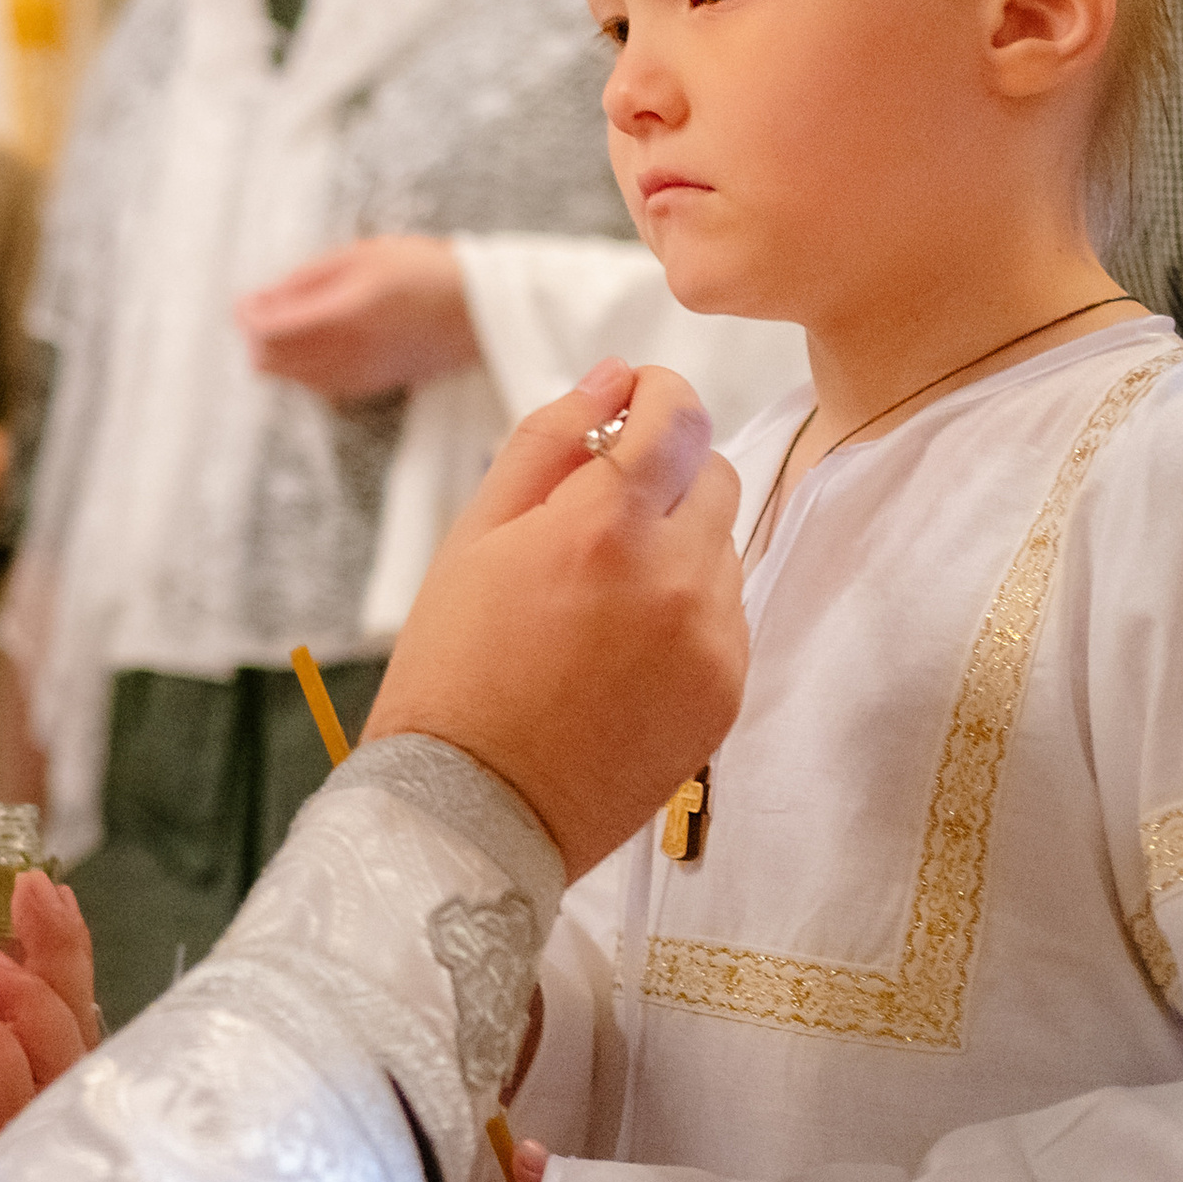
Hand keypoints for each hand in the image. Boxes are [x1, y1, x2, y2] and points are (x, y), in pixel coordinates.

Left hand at [235, 236, 478, 399]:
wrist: (479, 309)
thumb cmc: (421, 270)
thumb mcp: (360, 256)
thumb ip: (303, 281)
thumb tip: (256, 300)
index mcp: (343, 315)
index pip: (267, 332)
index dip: (246, 318)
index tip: (246, 301)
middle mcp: (346, 353)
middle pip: (271, 362)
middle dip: (257, 337)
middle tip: (267, 308)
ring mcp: (358, 375)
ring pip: (291, 378)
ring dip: (279, 354)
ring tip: (293, 322)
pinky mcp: (370, 386)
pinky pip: (317, 386)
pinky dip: (303, 368)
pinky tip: (317, 345)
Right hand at [366, 358, 745, 878]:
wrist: (475, 804)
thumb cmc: (455, 664)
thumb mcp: (474, 535)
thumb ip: (548, 441)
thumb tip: (614, 377)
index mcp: (603, 526)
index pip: (678, 413)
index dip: (659, 390)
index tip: (636, 399)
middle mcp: (676, 577)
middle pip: (715, 471)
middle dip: (666, 471)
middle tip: (597, 513)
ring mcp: (711, 638)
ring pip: (722, 545)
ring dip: (676, 544)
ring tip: (599, 597)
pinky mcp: (727, 691)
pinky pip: (725, 614)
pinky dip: (685, 610)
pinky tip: (621, 647)